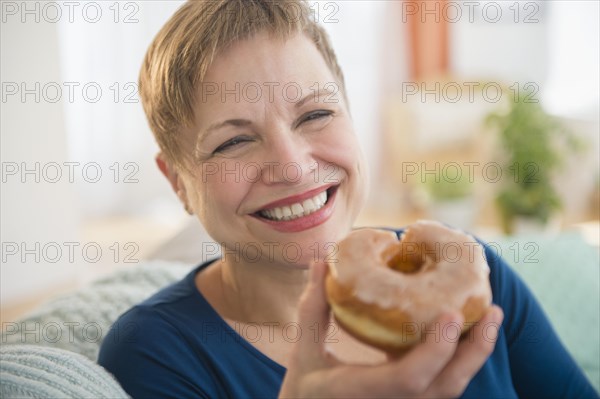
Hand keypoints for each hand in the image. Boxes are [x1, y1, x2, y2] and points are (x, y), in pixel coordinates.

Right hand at [278, 261, 503, 397]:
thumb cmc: (305, 391)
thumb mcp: (303, 352)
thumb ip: (313, 309)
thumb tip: (322, 262)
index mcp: (361, 393)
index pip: (408, 379)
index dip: (434, 351)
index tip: (452, 314)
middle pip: (445, 388)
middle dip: (473, 350)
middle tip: (492, 310)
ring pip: (451, 390)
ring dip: (474, 355)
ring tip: (489, 317)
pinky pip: (443, 387)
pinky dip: (460, 361)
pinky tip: (466, 333)